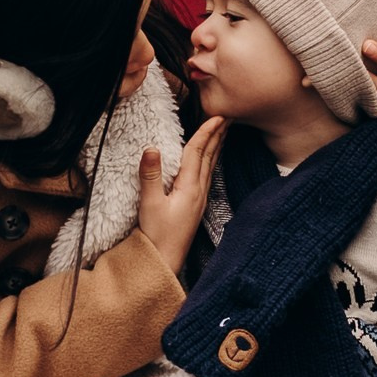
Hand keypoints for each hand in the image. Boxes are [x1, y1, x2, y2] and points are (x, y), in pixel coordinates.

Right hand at [137, 116, 225, 275]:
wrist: (165, 261)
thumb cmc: (156, 235)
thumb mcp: (149, 204)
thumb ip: (150, 176)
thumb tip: (151, 148)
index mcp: (189, 188)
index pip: (197, 153)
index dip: (205, 132)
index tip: (217, 115)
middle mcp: (198, 191)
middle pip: (209, 156)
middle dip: (218, 135)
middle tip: (228, 116)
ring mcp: (199, 199)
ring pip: (210, 166)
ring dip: (216, 146)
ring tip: (223, 131)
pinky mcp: (195, 206)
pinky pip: (207, 175)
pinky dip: (211, 161)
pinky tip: (210, 160)